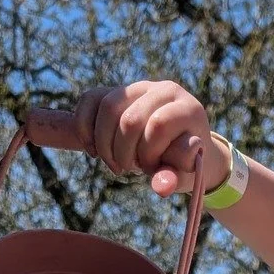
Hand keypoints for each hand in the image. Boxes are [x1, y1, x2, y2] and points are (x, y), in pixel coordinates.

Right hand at [73, 80, 230, 197]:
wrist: (174, 147)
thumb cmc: (181, 164)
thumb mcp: (181, 175)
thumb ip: (172, 178)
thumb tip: (161, 187)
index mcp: (188, 109)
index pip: (158, 126)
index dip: (149, 154)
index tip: (151, 169)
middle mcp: (165, 90)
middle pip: (129, 119)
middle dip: (123, 153)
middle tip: (129, 169)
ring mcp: (139, 86)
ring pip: (108, 108)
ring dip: (104, 144)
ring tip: (114, 163)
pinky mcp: (116, 89)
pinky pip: (90, 101)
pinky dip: (85, 129)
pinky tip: (93, 151)